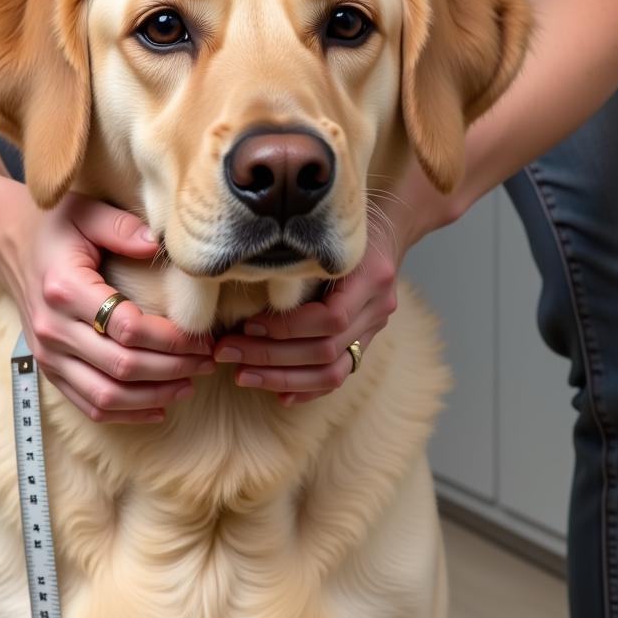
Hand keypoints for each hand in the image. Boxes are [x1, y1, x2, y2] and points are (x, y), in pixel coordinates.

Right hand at [0, 177, 214, 423]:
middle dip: (173, 368)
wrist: (9, 244)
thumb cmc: (54, 227)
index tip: (201, 336)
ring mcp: (48, 355)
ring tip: (190, 385)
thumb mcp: (86, 212)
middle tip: (208, 361)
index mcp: (64, 289)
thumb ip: (123, 227)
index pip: (127, 327)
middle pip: (122, 366)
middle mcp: (53, 329)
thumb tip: (158, 245)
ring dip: (154, 396)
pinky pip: (89, 405)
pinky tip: (159, 408)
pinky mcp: (50, 370)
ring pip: (106, 395)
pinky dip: (126, 414)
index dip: (170, 338)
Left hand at [212, 220, 400, 405]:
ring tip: (242, 376)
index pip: (330, 319)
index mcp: (371, 278)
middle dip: (271, 356)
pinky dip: (307, 388)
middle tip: (227, 353)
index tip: (246, 325)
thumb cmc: (346, 223)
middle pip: (326, 350)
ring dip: (283, 378)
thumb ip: (298, 255)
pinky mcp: (365, 342)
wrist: (390, 228)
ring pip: (333, 372)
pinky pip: (338, 374)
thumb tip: (242, 277)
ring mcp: (375, 328)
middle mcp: (378, 308)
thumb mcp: (325, 230)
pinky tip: (278, 395)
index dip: (285, 328)